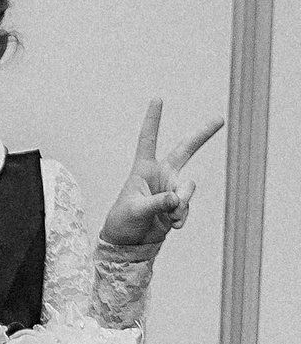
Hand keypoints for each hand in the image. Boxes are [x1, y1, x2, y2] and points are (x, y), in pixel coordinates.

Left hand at [99, 99, 222, 255]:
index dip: (153, 119)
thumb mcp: (135, 211)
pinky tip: (172, 225)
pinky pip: (187, 207)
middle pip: (185, 150)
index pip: (148, 139)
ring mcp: (170, 189)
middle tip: (220, 119)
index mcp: (143, 169)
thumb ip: (157, 203)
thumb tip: (177, 199)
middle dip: (202, 134)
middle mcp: (160, 175)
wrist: (126, 244)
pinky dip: (181, 217)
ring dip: (182, 203)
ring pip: (188, 188)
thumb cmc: (122, 222)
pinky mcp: (176, 206)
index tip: (157, 99)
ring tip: (171, 215)